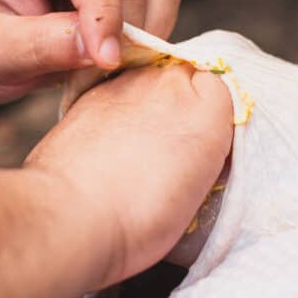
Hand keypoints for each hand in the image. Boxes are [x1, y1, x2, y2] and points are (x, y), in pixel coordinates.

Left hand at [0, 0, 181, 103]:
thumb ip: (41, 45)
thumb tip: (95, 48)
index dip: (105, 15)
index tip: (105, 63)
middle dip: (124, 35)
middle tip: (91, 79)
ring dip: (143, 37)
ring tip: (99, 70)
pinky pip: (161, 3)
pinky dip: (149, 38)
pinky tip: (113, 59)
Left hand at [24, 63, 233, 288]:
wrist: (73, 216)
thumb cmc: (139, 217)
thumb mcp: (198, 194)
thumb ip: (206, 158)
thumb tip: (195, 154)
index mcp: (210, 106)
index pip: (224, 93)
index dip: (213, 121)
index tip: (204, 149)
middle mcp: (171, 82)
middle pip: (186, 80)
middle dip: (180, 106)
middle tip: (169, 149)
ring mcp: (128, 82)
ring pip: (149, 84)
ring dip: (146, 106)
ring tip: (135, 149)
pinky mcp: (91, 92)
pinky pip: (115, 93)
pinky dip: (116, 113)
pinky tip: (108, 146)